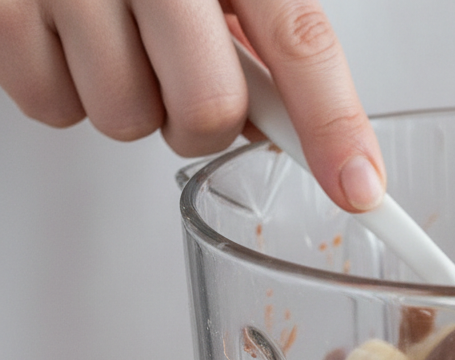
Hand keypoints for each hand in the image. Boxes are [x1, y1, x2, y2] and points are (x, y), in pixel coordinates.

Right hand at [0, 0, 383, 211]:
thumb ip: (262, 30)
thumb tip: (285, 125)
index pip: (300, 45)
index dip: (334, 127)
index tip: (361, 190)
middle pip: (208, 110)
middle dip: (203, 122)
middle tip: (180, 76)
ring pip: (126, 120)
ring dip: (131, 105)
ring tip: (114, 39)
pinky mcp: (2, 7)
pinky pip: (52, 107)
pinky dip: (64, 92)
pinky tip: (67, 37)